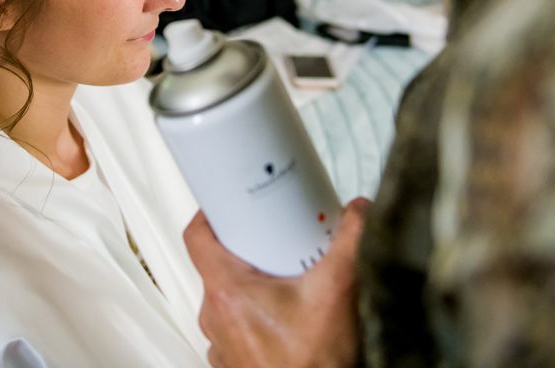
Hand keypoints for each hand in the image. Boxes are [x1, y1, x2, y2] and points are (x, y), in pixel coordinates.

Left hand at [184, 197, 370, 367]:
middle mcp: (216, 317)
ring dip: (254, 285)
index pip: (197, 236)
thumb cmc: (316, 364)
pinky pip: (236, 326)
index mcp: (228, 291)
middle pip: (219, 264)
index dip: (210, 212)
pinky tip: (286, 313)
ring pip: (229, 297)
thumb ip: (350, 242)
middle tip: (276, 240)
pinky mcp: (233, 360)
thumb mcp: (338, 290)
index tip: (229, 202)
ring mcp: (222, 342)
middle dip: (248, 249)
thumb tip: (357, 212)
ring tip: (287, 278)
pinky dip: (257, 315)